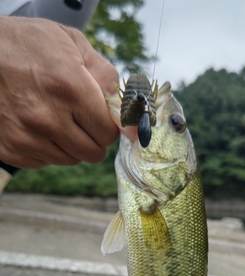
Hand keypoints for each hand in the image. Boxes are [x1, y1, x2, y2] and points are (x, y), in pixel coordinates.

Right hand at [0, 16, 118, 167]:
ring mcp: (27, 137)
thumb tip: (131, 116)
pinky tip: (38, 126)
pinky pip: (45, 162)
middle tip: (81, 119)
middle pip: (93, 153)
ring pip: (70, 160)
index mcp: (68, 88)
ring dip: (71, 144)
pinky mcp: (11, 149)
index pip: (108, 133)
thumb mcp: (72, 44)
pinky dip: (47, 148)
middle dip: (93, 138)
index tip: (101, 118)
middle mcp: (47, 118)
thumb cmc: (27, 44)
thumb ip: (107, 78)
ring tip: (56, 118)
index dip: (108, 126)